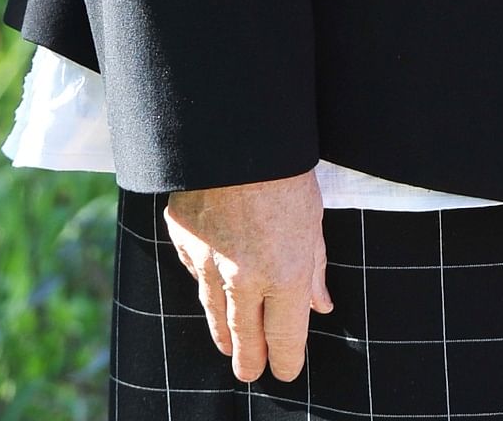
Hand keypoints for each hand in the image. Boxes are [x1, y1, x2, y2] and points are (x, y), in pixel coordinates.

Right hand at [163, 170, 333, 382]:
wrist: (237, 131)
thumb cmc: (285, 170)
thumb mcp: (313, 217)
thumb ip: (314, 267)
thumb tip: (320, 306)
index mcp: (285, 273)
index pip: (285, 338)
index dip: (286, 360)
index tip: (286, 370)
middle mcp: (244, 277)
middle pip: (245, 338)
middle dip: (250, 359)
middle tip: (251, 372)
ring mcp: (207, 261)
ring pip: (214, 313)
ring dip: (223, 334)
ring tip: (228, 348)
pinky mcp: (183, 240)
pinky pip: (193, 273)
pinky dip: (204, 283)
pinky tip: (210, 289)